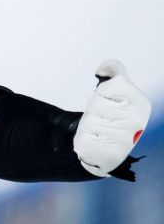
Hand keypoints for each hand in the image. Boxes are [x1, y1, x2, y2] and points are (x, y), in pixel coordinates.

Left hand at [74, 59, 150, 178]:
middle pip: (95, 104)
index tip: (107, 101)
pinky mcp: (110, 156)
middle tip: (101, 119)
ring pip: (88, 122)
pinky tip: (94, 143)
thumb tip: (102, 67)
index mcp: (141, 103)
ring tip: (98, 131)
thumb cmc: (112, 117)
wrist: (109, 149)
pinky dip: (83, 141)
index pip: (107, 87)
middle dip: (92, 111)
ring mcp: (125, 140)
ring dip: (86, 126)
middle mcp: (137, 122)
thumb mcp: (117, 93)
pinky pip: (83, 140)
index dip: (101, 93)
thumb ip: (114, 73)